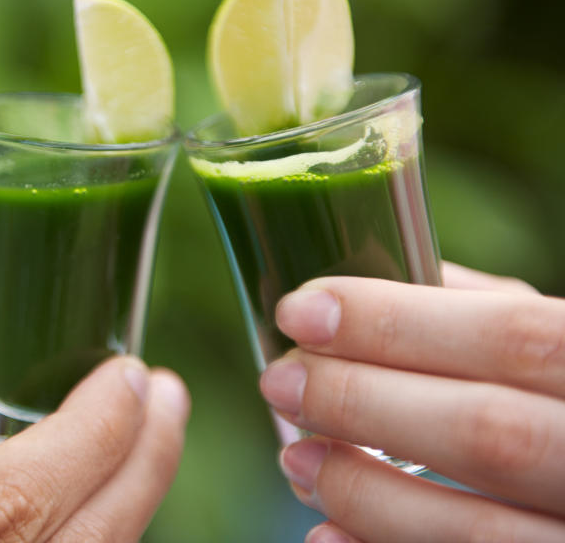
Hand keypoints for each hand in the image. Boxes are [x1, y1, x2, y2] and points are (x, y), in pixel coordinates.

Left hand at [259, 263, 564, 542]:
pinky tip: (324, 534)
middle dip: (362, 400)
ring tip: (295, 456)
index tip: (302, 309)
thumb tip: (385, 277)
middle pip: (487, 432)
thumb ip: (494, 313)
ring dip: (363, 490)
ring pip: (477, 531)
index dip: (397, 321)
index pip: (515, 336)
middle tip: (280, 379)